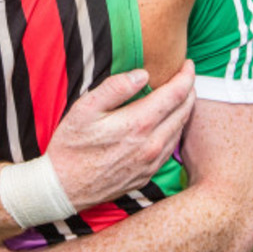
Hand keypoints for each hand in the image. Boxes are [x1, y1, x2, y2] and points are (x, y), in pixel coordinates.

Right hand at [47, 60, 195, 211]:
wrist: (62, 188)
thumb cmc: (70, 145)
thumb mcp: (85, 109)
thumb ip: (115, 88)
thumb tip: (143, 74)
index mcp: (137, 124)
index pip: (175, 95)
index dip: (185, 76)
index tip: (187, 64)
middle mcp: (151, 145)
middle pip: (184, 112)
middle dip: (189, 90)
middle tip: (187, 76)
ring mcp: (151, 163)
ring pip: (180, 131)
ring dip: (184, 110)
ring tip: (181, 96)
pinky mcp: (147, 175)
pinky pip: (170, 148)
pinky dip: (175, 130)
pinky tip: (168, 123)